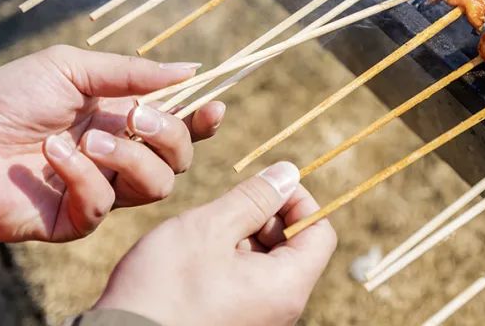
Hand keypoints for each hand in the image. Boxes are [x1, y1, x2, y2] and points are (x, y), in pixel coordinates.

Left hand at [0, 45, 224, 242]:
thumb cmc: (13, 96)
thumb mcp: (74, 69)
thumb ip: (133, 73)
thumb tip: (192, 69)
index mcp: (126, 120)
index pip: (182, 127)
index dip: (203, 122)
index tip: (213, 108)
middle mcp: (122, 156)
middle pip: (180, 160)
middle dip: (168, 136)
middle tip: (134, 117)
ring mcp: (101, 188)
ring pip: (155, 187)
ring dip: (128, 157)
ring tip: (86, 140)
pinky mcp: (75, 218)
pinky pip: (104, 205)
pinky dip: (83, 176)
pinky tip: (55, 154)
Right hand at [93, 162, 336, 325]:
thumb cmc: (164, 287)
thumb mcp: (211, 227)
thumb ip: (254, 198)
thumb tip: (288, 173)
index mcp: (287, 287)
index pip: (320, 232)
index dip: (299, 201)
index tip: (265, 187)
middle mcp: (281, 308)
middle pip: (295, 247)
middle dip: (265, 218)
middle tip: (225, 211)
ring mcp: (257, 318)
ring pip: (267, 263)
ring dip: (242, 238)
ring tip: (203, 237)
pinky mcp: (233, 322)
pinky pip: (246, 282)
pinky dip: (228, 260)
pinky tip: (195, 257)